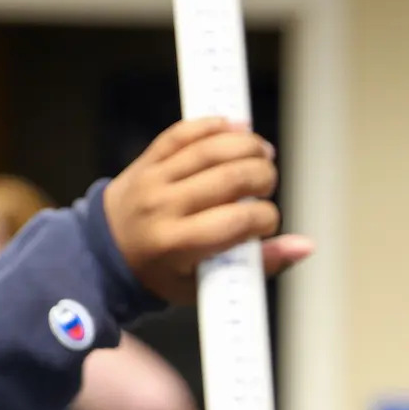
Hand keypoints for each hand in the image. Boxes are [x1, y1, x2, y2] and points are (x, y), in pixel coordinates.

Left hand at [102, 117, 313, 303]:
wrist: (102, 254)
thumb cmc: (162, 274)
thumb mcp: (207, 284)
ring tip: (263, 154)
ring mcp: (153, 180)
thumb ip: (260, 264)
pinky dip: (213, 125)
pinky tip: (236, 128)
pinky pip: (182, 133)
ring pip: (209, 150)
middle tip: (267, 185)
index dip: (265, 217)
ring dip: (246, 146)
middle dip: (262, 177)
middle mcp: (163, 209)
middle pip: (228, 178)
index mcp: (178, 245)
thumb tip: (306, 246)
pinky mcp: (148, 160)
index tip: (267, 223)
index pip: (236, 221)